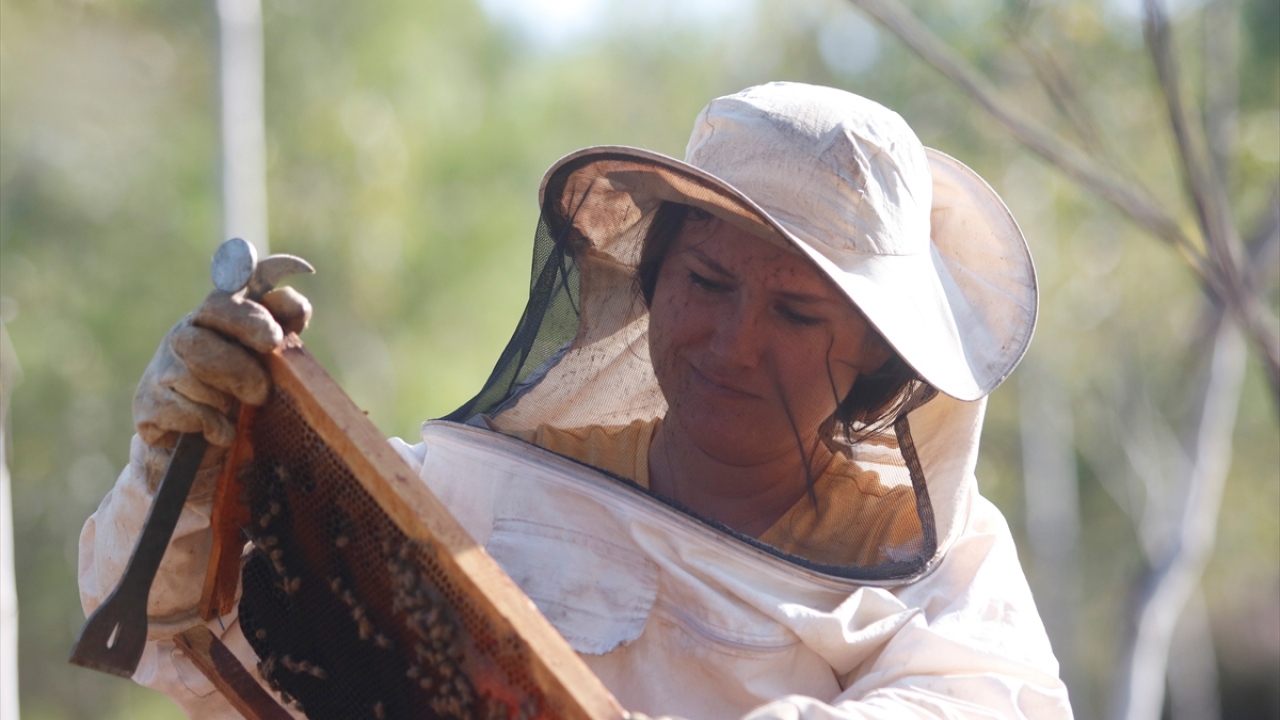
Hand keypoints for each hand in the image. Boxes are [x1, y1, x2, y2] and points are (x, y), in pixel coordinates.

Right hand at [132, 287, 310, 494]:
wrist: (211, 438)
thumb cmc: (245, 385)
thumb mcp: (270, 352)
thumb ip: (285, 322)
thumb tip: (295, 303)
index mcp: (211, 319)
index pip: (219, 303)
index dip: (247, 318)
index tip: (274, 339)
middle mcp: (179, 338)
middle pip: (198, 344)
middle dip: (237, 371)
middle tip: (261, 393)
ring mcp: (158, 371)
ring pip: (188, 380)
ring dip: (223, 402)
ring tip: (235, 412)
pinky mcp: (147, 407)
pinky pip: (183, 413)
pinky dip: (210, 426)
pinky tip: (219, 432)